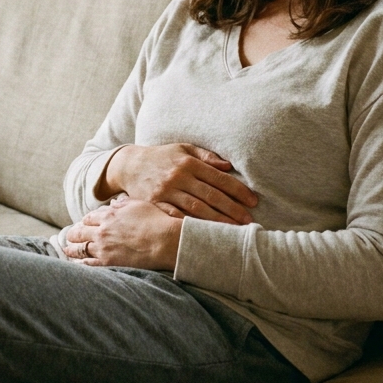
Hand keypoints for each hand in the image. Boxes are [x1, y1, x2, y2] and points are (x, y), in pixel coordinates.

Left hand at [63, 198, 180, 269]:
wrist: (165, 241)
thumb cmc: (156, 221)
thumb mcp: (139, 205)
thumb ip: (123, 204)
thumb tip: (113, 203)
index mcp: (109, 215)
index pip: (90, 218)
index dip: (85, 221)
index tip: (82, 224)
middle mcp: (102, 231)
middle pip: (80, 232)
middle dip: (73, 234)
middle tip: (69, 237)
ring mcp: (104, 248)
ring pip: (80, 249)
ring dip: (71, 249)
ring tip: (66, 250)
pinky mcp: (108, 262)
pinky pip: (88, 264)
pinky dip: (80, 263)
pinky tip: (76, 264)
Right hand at [98, 143, 256, 223]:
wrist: (129, 165)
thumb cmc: (162, 157)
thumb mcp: (183, 149)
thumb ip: (206, 156)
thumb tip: (228, 166)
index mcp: (188, 163)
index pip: (219, 178)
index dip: (238, 190)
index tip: (253, 201)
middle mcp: (178, 178)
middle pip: (210, 196)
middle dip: (231, 209)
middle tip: (247, 221)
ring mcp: (165, 192)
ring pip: (195, 209)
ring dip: (216, 221)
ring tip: (232, 230)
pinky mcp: (154, 204)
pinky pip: (175, 217)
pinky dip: (190, 225)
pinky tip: (203, 233)